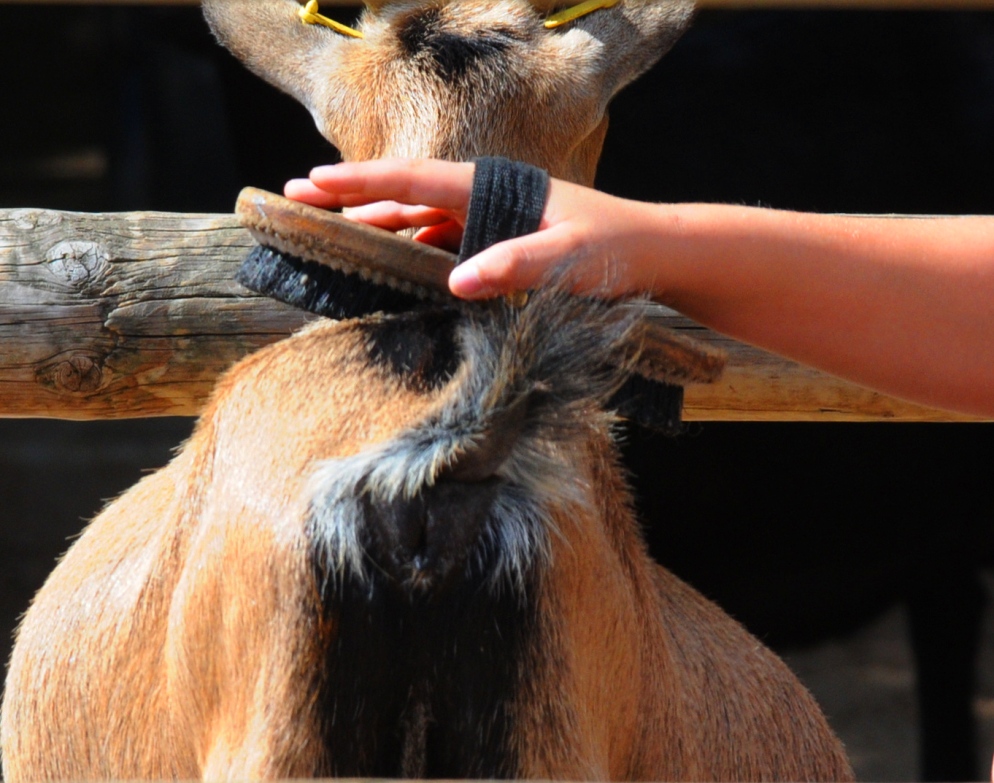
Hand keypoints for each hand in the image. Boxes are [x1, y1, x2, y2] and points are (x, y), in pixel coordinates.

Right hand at [285, 158, 660, 299]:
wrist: (656, 255)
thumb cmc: (618, 249)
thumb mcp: (570, 258)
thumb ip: (517, 265)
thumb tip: (458, 282)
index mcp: (495, 187)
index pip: (414, 179)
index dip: (360, 181)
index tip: (311, 181)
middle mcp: (487, 198)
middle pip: (406, 196)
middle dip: (353, 198)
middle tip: (299, 202)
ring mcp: (492, 221)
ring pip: (420, 221)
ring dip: (378, 225)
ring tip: (331, 233)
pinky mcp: (501, 245)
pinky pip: (443, 246)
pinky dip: (412, 252)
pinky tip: (392, 266)